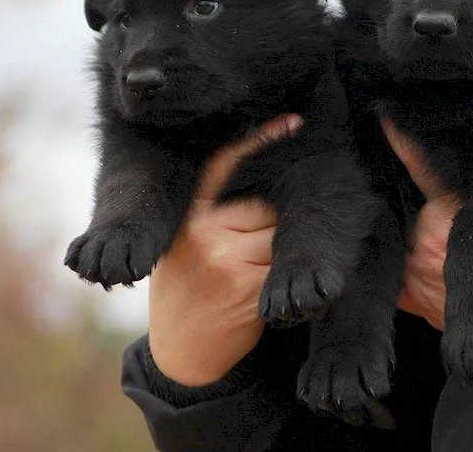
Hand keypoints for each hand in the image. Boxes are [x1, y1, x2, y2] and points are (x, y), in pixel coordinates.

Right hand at [147, 113, 301, 385]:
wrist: (179, 350)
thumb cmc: (188, 285)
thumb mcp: (184, 239)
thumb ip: (214, 211)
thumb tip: (263, 175)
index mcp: (188, 214)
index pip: (224, 163)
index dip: (260, 138)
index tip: (292, 121)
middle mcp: (204, 230)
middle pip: (267, 202)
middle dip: (278, 215)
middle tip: (272, 232)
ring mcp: (226, 259)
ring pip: (281, 232)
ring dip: (286, 246)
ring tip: (265, 263)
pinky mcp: (248, 287)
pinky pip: (285, 265)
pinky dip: (291, 270)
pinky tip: (277, 281)